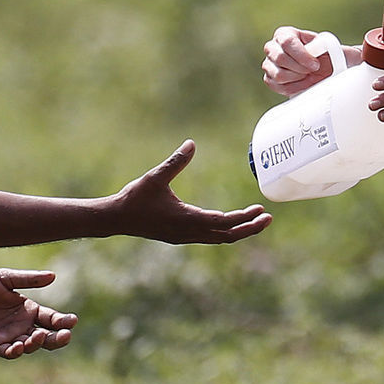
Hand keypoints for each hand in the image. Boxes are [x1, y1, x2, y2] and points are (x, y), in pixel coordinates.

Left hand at [0, 270, 76, 358]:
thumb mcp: (5, 278)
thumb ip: (28, 280)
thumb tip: (53, 276)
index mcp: (29, 310)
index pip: (51, 319)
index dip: (63, 321)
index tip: (72, 320)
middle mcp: (22, 325)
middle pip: (47, 336)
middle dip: (58, 338)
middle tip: (66, 335)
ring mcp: (10, 336)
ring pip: (31, 345)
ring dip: (37, 343)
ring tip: (38, 336)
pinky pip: (9, 352)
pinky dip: (16, 352)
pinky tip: (19, 346)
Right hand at [108, 142, 271, 242]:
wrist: (115, 220)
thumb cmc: (134, 198)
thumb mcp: (155, 177)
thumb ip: (175, 161)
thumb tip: (191, 143)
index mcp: (188, 219)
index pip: (225, 222)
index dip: (245, 217)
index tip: (261, 209)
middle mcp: (190, 232)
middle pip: (228, 236)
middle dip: (250, 228)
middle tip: (268, 218)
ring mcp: (185, 237)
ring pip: (220, 239)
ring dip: (239, 231)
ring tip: (256, 221)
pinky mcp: (181, 237)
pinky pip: (210, 238)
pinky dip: (225, 232)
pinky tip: (231, 224)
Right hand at [262, 28, 360, 96]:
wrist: (328, 71)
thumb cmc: (331, 57)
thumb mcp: (338, 50)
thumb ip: (339, 48)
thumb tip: (356, 53)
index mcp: (286, 34)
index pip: (287, 41)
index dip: (301, 55)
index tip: (316, 64)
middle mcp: (274, 46)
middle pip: (279, 58)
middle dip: (300, 68)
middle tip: (313, 71)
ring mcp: (270, 63)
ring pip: (277, 74)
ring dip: (297, 78)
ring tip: (308, 76)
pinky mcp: (271, 79)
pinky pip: (275, 86)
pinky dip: (292, 87)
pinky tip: (303, 84)